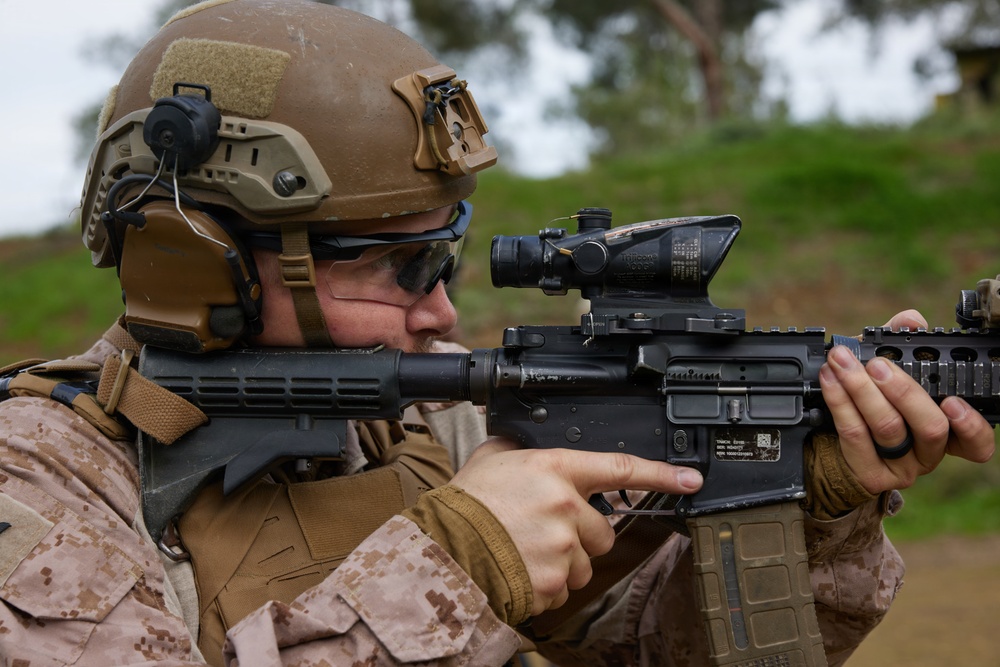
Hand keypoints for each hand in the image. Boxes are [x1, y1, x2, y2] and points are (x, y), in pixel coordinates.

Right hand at [449, 438, 702, 614]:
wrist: (443, 549)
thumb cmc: (466, 504)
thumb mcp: (495, 457)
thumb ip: (524, 449)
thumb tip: (533, 444)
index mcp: (556, 469)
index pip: (621, 469)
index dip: (661, 474)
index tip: (690, 480)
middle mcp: (566, 506)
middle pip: (603, 529)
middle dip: (581, 534)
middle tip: (545, 531)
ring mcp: (563, 547)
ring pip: (585, 563)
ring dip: (565, 562)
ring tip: (526, 551)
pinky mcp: (555, 582)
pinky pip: (565, 588)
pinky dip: (547, 584)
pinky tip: (521, 569)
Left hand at [820, 309, 994, 494]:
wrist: (833, 442)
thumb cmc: (871, 401)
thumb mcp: (888, 369)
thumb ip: (902, 344)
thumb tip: (911, 320)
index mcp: (946, 430)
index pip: (976, 442)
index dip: (972, 425)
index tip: (953, 402)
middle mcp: (928, 452)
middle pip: (930, 427)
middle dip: (903, 391)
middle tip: (877, 365)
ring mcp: (900, 467)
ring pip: (888, 428)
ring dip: (861, 390)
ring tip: (843, 363)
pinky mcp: (869, 473)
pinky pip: (854, 435)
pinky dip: (839, 402)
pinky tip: (830, 380)